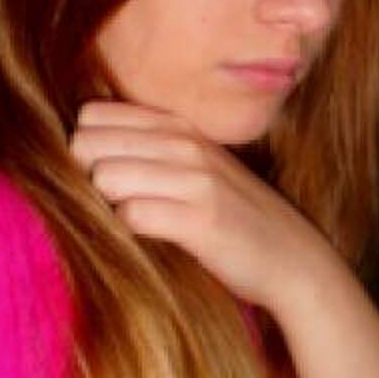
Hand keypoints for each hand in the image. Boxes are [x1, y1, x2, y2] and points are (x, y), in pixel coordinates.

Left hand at [69, 100, 346, 316]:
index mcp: (180, 127)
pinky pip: (133, 216)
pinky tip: (153, 239)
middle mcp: (186, 145)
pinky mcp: (202, 221)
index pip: (93, 117)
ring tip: (137, 221)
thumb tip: (84, 154)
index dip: (87, 151)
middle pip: (87, 144)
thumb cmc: (236, 216)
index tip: (105, 177)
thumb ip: (152, 152)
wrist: (294, 259)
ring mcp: (197, 180)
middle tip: (115, 204)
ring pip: (106, 177)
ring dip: (109, 205)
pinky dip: (131, 232)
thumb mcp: (199, 168)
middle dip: (88, 177)